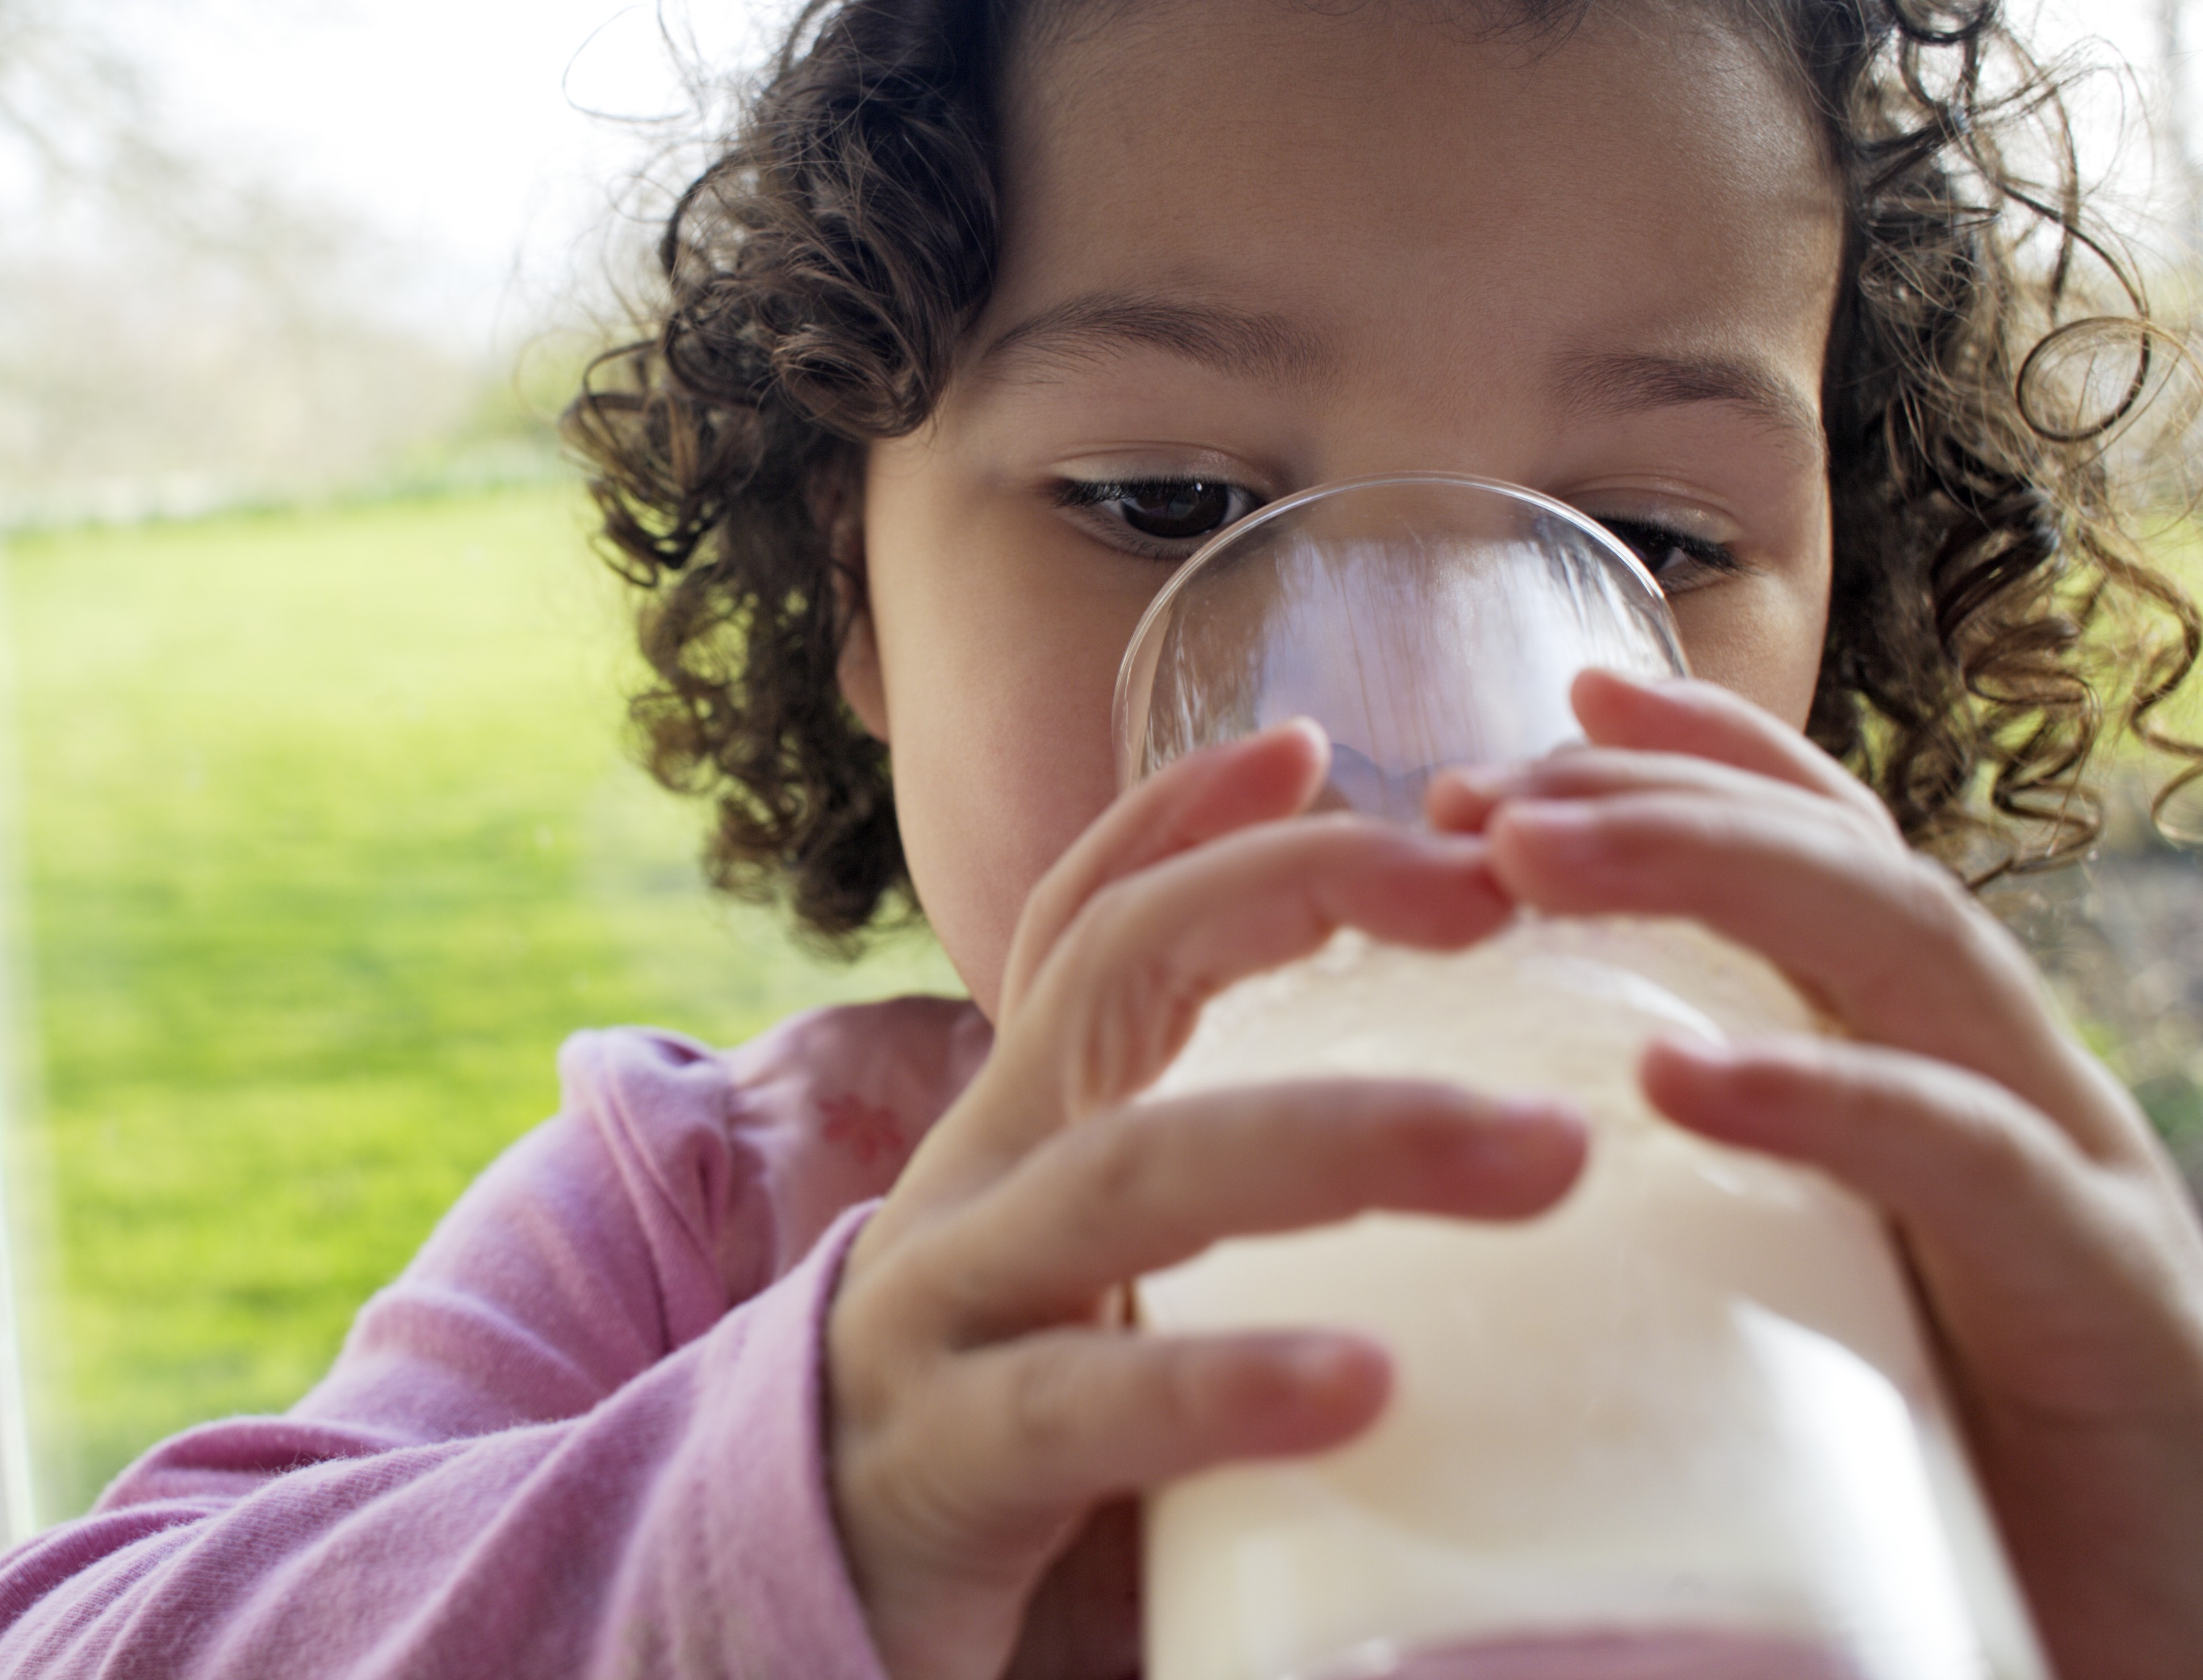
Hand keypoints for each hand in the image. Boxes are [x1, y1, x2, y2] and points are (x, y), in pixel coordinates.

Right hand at [825, 720, 1586, 1679]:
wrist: (797, 1597)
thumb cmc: (1009, 1427)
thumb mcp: (1100, 1271)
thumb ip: (1215, 1196)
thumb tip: (1491, 1148)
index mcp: (1023, 1126)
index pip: (1087, 922)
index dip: (1181, 816)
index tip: (1311, 743)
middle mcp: (978, 1179)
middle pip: (1121, 979)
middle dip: (1304, 899)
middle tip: (1497, 895)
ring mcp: (945, 1310)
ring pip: (1131, 1175)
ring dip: (1345, 1140)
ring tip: (1540, 1154)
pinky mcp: (945, 1463)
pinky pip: (1079, 1401)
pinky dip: (1219, 1382)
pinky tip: (1357, 1385)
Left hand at [1434, 668, 2202, 1679]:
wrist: (2131, 1671)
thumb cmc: (1919, 1501)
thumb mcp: (1776, 1312)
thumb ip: (1672, 1221)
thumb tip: (1472, 1158)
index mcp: (1939, 1085)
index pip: (1832, 861)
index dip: (1707, 764)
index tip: (1550, 714)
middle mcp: (2015, 1102)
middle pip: (1851, 872)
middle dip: (1667, 798)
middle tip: (1483, 790)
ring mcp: (2080, 1192)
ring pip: (1909, 953)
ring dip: (1713, 873)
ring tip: (1530, 857)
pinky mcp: (2117, 1318)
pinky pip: (1971, 1169)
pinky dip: (1827, 1101)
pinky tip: (1682, 1078)